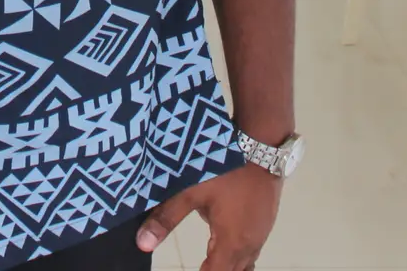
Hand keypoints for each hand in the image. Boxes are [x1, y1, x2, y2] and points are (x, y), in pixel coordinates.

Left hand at [136, 166, 282, 270]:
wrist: (262, 147)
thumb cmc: (226, 169)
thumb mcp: (191, 191)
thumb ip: (167, 218)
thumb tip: (142, 244)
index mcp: (231, 242)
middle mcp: (249, 245)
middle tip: (197, 266)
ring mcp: (260, 234)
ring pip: (244, 264)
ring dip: (227, 266)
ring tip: (208, 262)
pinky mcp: (265, 223)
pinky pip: (251, 251)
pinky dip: (238, 256)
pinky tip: (226, 247)